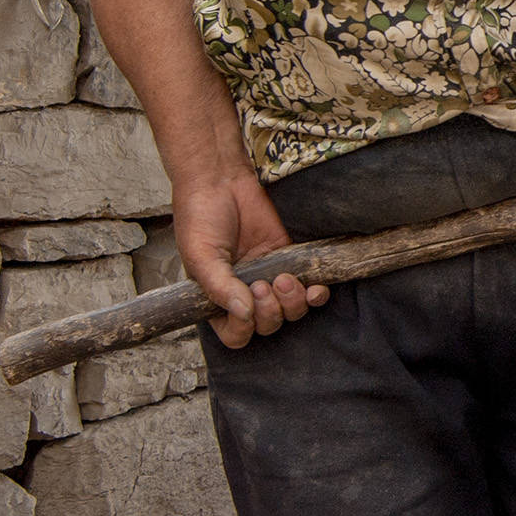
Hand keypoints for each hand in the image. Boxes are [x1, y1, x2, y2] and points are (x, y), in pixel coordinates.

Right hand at [173, 173, 328, 348]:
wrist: (220, 180)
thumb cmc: (200, 218)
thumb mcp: (201, 257)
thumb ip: (219, 287)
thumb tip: (244, 313)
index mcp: (217, 300)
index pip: (236, 335)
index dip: (245, 328)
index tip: (246, 304)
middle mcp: (245, 294)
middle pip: (268, 326)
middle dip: (271, 312)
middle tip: (263, 284)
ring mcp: (269, 278)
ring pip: (291, 312)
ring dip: (293, 303)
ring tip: (284, 278)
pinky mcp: (290, 260)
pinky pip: (309, 289)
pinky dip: (316, 294)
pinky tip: (316, 288)